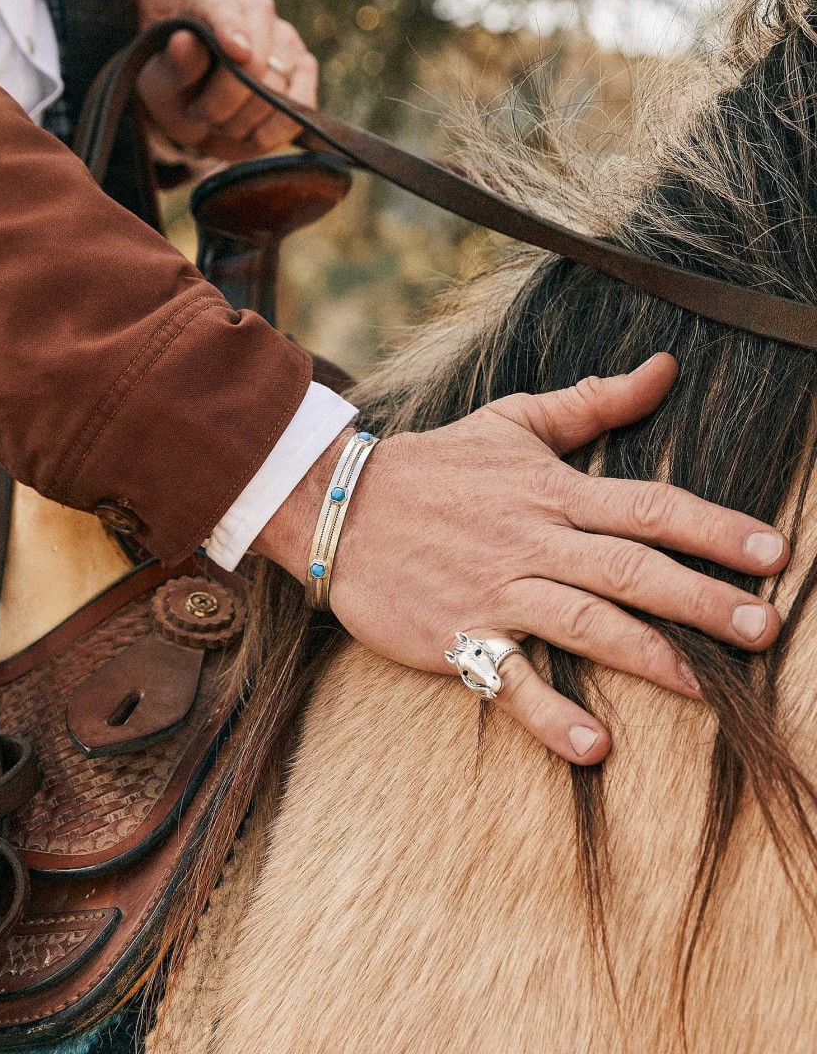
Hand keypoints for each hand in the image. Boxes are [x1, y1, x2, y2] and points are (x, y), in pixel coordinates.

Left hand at [137, 0, 317, 162]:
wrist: (200, 112)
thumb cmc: (179, 89)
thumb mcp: (162, 81)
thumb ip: (175, 63)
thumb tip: (184, 43)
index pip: (223, 9)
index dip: (230, 30)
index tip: (235, 52)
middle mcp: (257, 10)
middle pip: (253, 66)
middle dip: (224, 105)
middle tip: (203, 115)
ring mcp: (286, 40)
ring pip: (276, 94)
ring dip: (244, 123)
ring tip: (224, 123)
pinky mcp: (305, 72)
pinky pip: (298, 110)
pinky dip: (272, 133)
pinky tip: (253, 136)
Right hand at [255, 354, 788, 765]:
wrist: (341, 506)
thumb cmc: (436, 465)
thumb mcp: (512, 420)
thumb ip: (592, 401)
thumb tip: (664, 367)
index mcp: (551, 492)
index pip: (648, 507)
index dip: (714, 528)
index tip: (772, 552)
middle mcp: (532, 542)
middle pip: (630, 570)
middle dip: (702, 599)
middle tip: (765, 627)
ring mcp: (495, 592)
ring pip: (584, 624)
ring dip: (649, 656)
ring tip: (709, 688)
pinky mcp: (458, 636)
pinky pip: (509, 680)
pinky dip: (550, 714)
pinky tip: (594, 747)